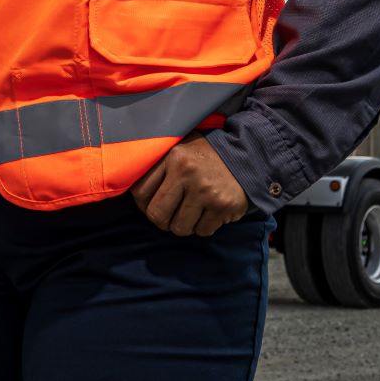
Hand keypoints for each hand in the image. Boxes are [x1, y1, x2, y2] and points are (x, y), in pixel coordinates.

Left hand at [128, 136, 250, 236]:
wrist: (248, 155)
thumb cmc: (206, 155)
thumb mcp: (179, 149)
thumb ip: (158, 165)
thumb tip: (131, 190)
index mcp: (173, 157)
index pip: (140, 192)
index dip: (143, 204)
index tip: (151, 205)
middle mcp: (188, 174)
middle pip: (157, 216)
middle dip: (162, 221)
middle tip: (170, 216)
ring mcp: (207, 192)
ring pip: (180, 228)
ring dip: (184, 225)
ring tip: (192, 212)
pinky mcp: (224, 207)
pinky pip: (202, 231)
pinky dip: (204, 227)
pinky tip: (209, 212)